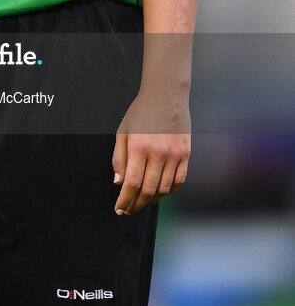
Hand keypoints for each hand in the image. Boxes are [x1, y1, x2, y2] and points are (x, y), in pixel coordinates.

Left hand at [112, 89, 190, 215]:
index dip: (125, 200)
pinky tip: (159, 192)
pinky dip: (169, 191)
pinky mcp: (186, 154)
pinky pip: (179, 181)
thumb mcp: (123, 131)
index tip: (119, 209)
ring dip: (152, 200)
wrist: (166, 95)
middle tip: (128, 210)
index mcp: (139, 147)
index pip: (132, 183)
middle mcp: (159, 153)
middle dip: (136, 205)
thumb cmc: (140, 112)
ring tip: (142, 202)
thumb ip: (119, 158)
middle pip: (148, 191)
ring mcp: (175, 154)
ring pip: (164, 189)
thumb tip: (119, 183)